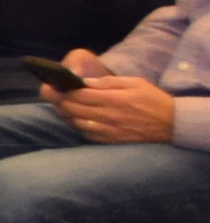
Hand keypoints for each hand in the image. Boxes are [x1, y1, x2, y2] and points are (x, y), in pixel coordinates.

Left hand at [55, 58, 181, 143]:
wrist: (171, 124)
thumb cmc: (152, 99)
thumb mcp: (134, 83)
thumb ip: (108, 83)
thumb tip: (84, 83)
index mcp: (114, 99)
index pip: (79, 95)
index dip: (62, 90)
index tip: (52, 85)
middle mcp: (108, 116)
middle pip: (73, 109)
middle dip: (59, 100)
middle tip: (51, 93)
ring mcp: (108, 130)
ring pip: (76, 122)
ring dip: (66, 113)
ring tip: (62, 104)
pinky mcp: (110, 140)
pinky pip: (86, 133)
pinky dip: (77, 124)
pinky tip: (76, 117)